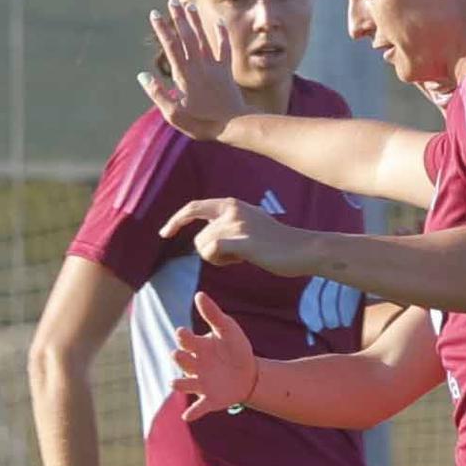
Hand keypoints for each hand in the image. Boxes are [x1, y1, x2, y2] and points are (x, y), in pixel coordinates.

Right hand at [138, 0, 247, 139]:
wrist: (234, 126)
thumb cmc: (201, 123)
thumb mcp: (174, 115)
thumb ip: (157, 94)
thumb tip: (142, 76)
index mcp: (184, 76)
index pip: (171, 47)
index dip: (162, 29)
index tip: (154, 14)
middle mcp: (199, 67)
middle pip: (187, 37)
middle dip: (178, 17)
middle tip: (172, 0)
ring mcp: (214, 67)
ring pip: (203, 39)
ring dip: (196, 21)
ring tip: (189, 5)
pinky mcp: (226, 71)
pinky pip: (224, 48)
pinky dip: (222, 34)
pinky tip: (219, 21)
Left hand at [159, 195, 314, 276]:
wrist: (301, 249)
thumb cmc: (278, 243)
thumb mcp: (251, 224)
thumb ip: (230, 225)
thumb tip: (209, 240)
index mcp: (231, 204)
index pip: (194, 207)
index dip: (176, 220)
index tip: (164, 233)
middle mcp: (230, 210)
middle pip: (198, 237)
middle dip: (210, 253)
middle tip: (232, 257)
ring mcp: (234, 224)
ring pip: (204, 248)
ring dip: (220, 259)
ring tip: (245, 256)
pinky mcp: (238, 240)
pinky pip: (211, 252)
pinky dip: (222, 261)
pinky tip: (242, 260)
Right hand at [171, 291, 259, 420]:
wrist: (250, 372)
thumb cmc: (234, 348)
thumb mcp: (228, 329)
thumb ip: (213, 314)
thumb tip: (199, 294)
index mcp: (197, 346)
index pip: (184, 340)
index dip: (182, 336)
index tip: (183, 332)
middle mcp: (194, 365)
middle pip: (180, 360)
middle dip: (178, 358)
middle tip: (178, 354)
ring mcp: (200, 382)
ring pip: (184, 384)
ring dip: (179, 384)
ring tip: (175, 383)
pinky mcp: (210, 399)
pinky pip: (199, 407)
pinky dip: (193, 412)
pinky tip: (187, 417)